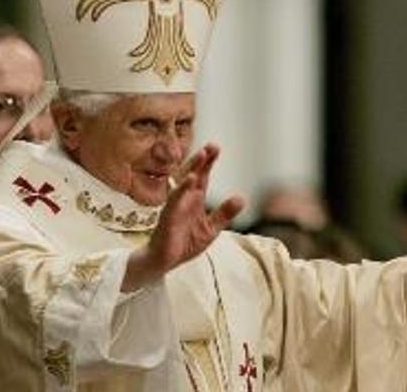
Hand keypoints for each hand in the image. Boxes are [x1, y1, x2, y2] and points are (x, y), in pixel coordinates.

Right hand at [122, 143, 243, 291]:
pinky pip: (175, 200)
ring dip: (192, 168)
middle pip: (193, 174)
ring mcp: (175, 206)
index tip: (216, 148)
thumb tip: (242, 198)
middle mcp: (184, 199)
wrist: (164, 261)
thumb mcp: (211, 229)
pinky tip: (190, 179)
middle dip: (201, 160)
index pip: (203, 177)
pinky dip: (182, 189)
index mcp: (195, 200)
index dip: (208, 163)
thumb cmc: (185, 242)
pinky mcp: (168, 216)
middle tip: (211, 145)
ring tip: (202, 154)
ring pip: (184, 183)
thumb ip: (224, 214)